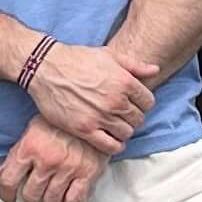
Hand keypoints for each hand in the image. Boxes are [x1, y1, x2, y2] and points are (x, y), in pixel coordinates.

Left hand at [0, 123, 101, 201]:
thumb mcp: (33, 130)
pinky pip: (73, 199)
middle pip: (31, 195)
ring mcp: (68, 167)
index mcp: (30, 147)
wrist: (91, 111)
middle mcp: (48, 159)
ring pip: (51, 200)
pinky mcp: (88, 172)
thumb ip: (17, 152)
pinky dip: (68, 199)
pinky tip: (67, 190)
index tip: (9, 197)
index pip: (9, 180)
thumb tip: (3, 172)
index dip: (6, 193)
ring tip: (52, 187)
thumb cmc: (60, 121)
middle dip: (31, 194)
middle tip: (35, 189)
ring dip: (49, 197)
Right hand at [26, 40, 157, 151]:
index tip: (134, 103)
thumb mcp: (109, 55)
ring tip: (115, 125)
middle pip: (138, 119)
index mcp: (124, 81)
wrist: (46, 68)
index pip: (148, 102)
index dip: (143, 103)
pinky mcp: (85, 129)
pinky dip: (115, 146)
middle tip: (123, 114)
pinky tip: (111, 139)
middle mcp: (115, 101)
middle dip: (133, 117)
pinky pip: (110, 146)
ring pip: (126, 133)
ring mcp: (100, 116)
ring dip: (123, 131)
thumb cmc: (77, 59)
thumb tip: (155, 70)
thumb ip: (134, 65)